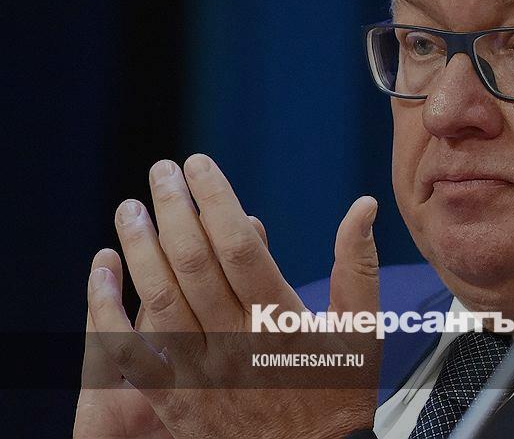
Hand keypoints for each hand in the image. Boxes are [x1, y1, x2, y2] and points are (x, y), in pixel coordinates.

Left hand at [74, 154, 381, 438]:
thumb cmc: (338, 392)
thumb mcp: (361, 330)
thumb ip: (358, 266)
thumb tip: (362, 206)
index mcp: (282, 321)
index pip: (240, 245)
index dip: (215, 199)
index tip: (199, 165)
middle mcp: (237, 342)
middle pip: (193, 262)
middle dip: (173, 208)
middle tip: (161, 170)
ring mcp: (202, 372)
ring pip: (160, 299)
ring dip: (139, 247)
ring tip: (128, 208)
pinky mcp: (176, 398)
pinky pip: (131, 352)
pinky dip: (108, 311)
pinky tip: (101, 273)